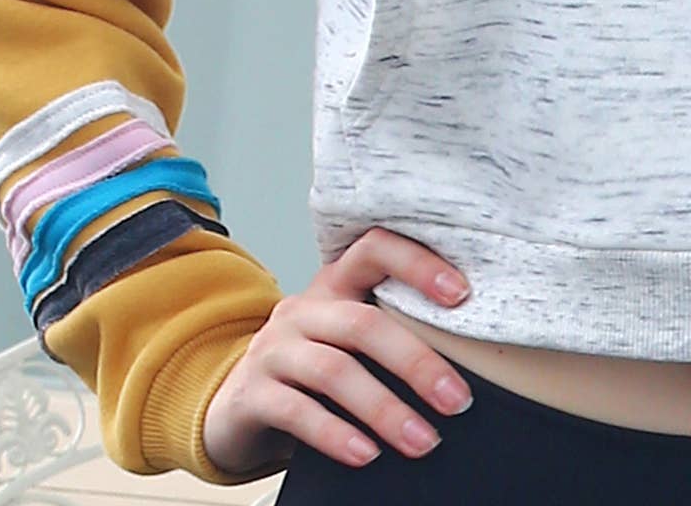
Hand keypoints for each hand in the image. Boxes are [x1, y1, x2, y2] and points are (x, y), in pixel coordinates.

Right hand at [202, 227, 472, 474]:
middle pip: (362, 323)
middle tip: (457, 401)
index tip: (461, 294)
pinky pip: (296, 410)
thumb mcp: (346, 341)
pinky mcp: (253, 392)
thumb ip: (390, 336)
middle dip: (415, 362)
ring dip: (384, 409)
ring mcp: (274, 348)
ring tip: (423, 441)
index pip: (374, 249)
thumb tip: (465, 370)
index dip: (417, 264)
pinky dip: (336, 434)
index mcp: (334, 284)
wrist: (238, 403)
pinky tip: (366, 454)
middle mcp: (303, 308)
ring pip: (333, 370)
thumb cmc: (311, 371)